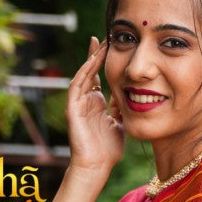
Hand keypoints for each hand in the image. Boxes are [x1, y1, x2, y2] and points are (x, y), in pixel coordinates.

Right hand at [65, 36, 124, 174]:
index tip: (114, 45)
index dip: (106, 62)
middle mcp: (86, 100)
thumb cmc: (108, 150)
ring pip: (83, 75)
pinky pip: (77, 87)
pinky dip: (84, 74)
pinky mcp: (73, 109)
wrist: (96, 166)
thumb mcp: (119, 123)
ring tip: (100, 43)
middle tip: (106, 35)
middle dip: (97, 54)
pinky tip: (91, 62)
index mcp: (97, 103)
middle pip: (90, 71)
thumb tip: (129, 93)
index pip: (100, 77)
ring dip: (91, 59)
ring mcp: (78, 104)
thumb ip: (121, 108)